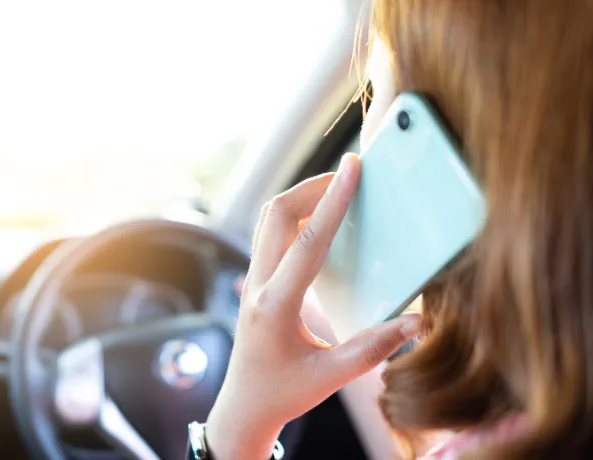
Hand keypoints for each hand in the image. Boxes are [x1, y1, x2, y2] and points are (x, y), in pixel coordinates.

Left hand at [206, 153, 420, 458]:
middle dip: (312, 186)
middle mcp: (257, 284)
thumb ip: (372, 349)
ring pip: (269, 219)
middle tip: (349, 174)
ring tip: (337, 189)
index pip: (308, 240)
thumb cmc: (282, 393)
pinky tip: (320, 221)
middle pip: (278, 214)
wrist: (244, 405)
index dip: (334, 200)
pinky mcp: (255, 280)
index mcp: (275, 304)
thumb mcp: (330, 377)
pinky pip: (270, 234)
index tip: (351, 167)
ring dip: (300, 197)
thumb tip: (415, 323)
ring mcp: (251, 280)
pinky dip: (295, 216)